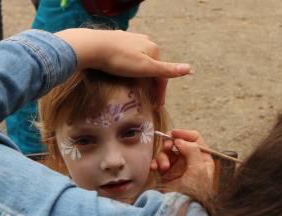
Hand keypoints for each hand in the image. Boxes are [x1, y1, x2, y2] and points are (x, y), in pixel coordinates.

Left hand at [54, 28, 190, 107]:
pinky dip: (130, 72)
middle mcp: (144, 42)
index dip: (160, 93)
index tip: (156, 107)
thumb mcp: (145, 68)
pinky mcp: (117, 43)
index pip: (162, 75)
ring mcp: (130, 41)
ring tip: (137, 93)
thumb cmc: (119, 59)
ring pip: (140, 65)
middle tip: (147, 102)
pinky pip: (128, 60)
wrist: (92, 47)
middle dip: (150, 86)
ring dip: (141, 79)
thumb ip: (166, 70)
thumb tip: (189, 69)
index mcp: (154, 49)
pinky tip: (123, 77)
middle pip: (151, 70)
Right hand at [153, 129, 214, 198]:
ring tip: (163, 168)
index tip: (174, 134)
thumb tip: (180, 140)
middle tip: (167, 147)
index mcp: (203, 159)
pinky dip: (155, 163)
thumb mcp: (198, 170)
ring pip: (167, 152)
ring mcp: (178, 168)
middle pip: (178, 143)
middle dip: (170, 143)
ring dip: (162, 156)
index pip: (195, 138)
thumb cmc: (195, 194)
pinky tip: (154, 168)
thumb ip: (192, 151)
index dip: (184, 134)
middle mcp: (190, 161)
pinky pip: (159, 162)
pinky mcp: (166, 175)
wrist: (182, 210)